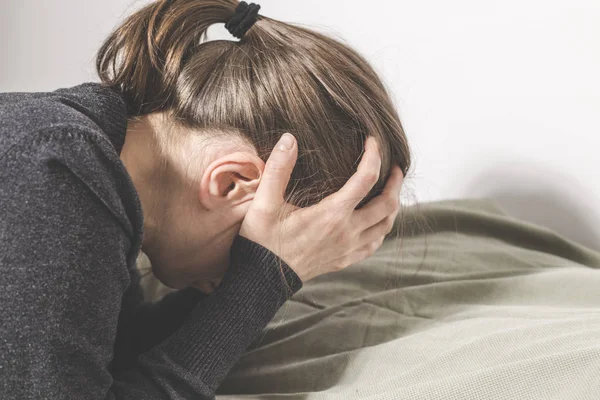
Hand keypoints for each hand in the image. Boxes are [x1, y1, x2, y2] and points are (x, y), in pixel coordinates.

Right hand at [239, 133, 403, 281]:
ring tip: (390, 191)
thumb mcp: (264, 203)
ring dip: (393, 206)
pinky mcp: (344, 260)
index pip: (366, 179)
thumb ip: (278, 169)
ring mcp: (348, 249)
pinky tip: (376, 221)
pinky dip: (382, 229)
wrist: (261, 280)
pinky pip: (374, 244)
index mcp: (332, 215)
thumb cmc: (262, 240)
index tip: (373, 141)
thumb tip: (289, 139)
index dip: (374, 156)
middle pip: (387, 205)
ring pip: (385, 226)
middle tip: (395, 168)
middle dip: (395, 183)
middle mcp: (346, 232)